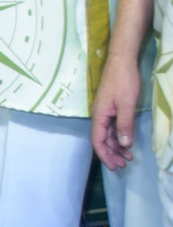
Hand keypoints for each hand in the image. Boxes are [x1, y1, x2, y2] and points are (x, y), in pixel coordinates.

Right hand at [92, 53, 141, 170]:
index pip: (98, 141)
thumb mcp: (126, 104)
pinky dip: (120, 137)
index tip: (114, 166)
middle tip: (123, 165)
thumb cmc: (123, 81)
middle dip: (111, 154)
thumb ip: (124, 125)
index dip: (105, 155)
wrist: (122, 61)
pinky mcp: (112, 109)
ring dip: (117, 147)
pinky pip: (113, 128)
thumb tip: (123, 145)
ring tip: (128, 157)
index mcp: (99, 116)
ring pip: (108, 135)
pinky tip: (127, 143)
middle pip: (102, 141)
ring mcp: (105, 112)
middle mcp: (99, 116)